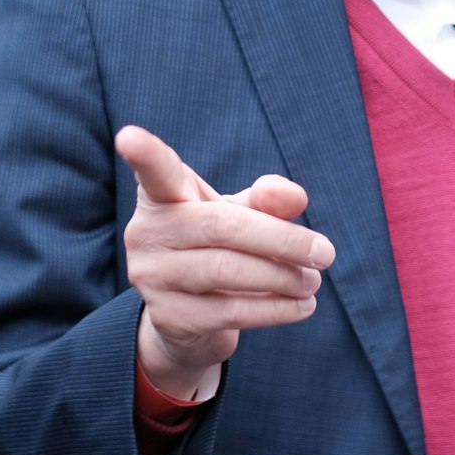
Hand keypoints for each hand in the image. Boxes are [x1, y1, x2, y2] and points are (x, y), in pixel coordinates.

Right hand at [116, 125, 333, 401]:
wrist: (190, 318)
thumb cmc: (218, 247)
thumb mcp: (240, 214)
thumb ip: (268, 199)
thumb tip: (295, 198)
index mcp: (163, 196)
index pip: (155, 171)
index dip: (144, 153)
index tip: (129, 136)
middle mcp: (147, 232)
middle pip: (221, 227)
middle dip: (281, 240)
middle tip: (326, 253)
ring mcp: (152, 277)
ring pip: (227, 272)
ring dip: (283, 277)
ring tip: (313, 280)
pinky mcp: (168, 317)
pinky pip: (230, 312)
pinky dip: (275, 309)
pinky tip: (302, 305)